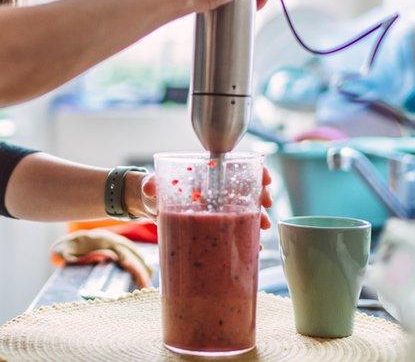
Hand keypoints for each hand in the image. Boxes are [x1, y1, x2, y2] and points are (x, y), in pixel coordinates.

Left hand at [127, 167, 274, 228]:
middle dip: (262, 195)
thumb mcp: (152, 184)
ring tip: (263, 227)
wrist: (150, 208)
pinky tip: (255, 247)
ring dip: (259, 217)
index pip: (238, 166)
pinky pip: (236, 230)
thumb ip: (150, 183)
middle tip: (266, 205)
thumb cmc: (155, 190)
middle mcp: (217, 190)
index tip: (265, 177)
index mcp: (207, 175)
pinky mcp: (215, 226)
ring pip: (246, 209)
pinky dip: (247, 237)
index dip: (256, 170)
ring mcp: (218, 208)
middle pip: (248, 188)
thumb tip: (149, 187)